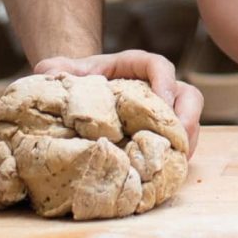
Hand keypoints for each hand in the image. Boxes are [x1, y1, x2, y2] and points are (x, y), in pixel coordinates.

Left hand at [33, 49, 203, 156]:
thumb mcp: (65, 71)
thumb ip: (55, 68)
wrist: (83, 95)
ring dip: (187, 141)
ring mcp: (164, 110)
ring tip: (177, 162)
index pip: (159, 66)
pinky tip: (167, 172)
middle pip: (188, 95)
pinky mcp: (162, 131)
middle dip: (188, 117)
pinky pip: (181, 141)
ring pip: (190, 121)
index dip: (164, 82)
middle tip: (179, 138)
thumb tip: (46, 73)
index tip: (162, 102)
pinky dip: (177, 155)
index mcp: (137, 66)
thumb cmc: (79, 80)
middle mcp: (157, 86)